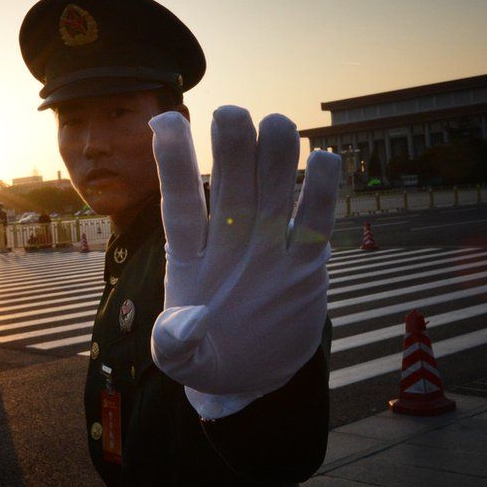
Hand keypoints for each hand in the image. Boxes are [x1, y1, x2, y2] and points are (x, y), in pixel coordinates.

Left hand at [148, 106, 339, 418]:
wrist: (251, 372)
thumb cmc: (207, 357)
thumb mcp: (182, 362)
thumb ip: (174, 344)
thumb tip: (184, 325)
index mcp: (190, 257)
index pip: (181, 202)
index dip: (173, 162)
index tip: (163, 119)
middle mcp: (230, 241)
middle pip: (231, 186)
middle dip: (232, 148)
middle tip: (231, 114)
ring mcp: (268, 248)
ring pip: (273, 192)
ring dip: (275, 157)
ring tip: (277, 123)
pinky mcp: (304, 264)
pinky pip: (315, 221)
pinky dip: (322, 192)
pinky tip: (323, 159)